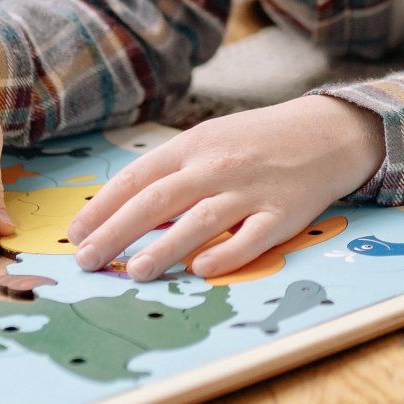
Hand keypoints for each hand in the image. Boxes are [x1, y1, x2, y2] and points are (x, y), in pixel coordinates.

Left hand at [67, 96, 385, 281]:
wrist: (327, 131)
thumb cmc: (259, 141)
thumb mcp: (211, 140)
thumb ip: (173, 173)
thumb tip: (125, 213)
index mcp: (194, 145)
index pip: (137, 177)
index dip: (102, 207)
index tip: (76, 234)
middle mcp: (219, 165)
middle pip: (158, 200)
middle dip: (117, 232)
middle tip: (87, 261)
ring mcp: (252, 189)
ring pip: (201, 221)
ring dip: (164, 247)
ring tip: (134, 272)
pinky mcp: (284, 213)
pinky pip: (252, 238)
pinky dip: (227, 255)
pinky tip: (202, 270)